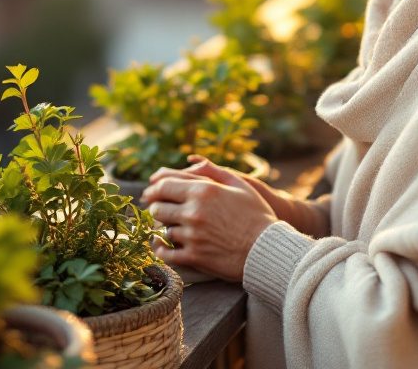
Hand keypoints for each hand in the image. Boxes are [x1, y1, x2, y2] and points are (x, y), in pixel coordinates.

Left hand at [143, 157, 278, 281]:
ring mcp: (192, 235)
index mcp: (204, 191)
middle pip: (158, 207)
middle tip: (156, 209)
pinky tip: (161, 246)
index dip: (153, 188)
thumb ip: (213, 171)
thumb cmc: (256, 215)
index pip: (164, 185)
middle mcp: (194, 211)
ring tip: (163, 227)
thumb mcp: (239, 185)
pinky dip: (160, 249)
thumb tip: (192, 160)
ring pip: (163, 230)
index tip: (150, 192)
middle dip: (156, 207)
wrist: (267, 249)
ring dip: (162, 228)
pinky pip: (166, 253)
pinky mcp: (194, 257)